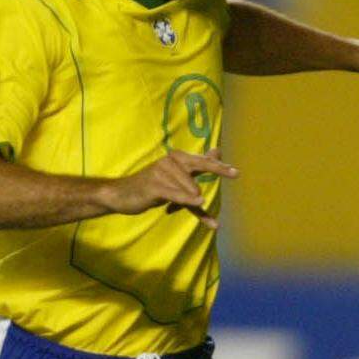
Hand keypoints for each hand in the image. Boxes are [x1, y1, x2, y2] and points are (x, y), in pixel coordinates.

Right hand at [99, 149, 237, 230]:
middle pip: (200, 166)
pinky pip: (177, 194)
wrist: (122, 195)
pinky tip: (200, 201)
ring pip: (190, 188)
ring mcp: (162, 172)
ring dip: (191, 202)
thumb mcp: (175, 176)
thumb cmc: (151, 187)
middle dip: (217, 170)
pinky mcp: (155, 185)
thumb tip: (217, 150)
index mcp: (178, 158)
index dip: (220, 166)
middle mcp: (171, 160)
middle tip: (235, 174)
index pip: (202, 161)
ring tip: (179, 207)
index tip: (236, 173)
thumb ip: (197, 166)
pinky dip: (188, 199)